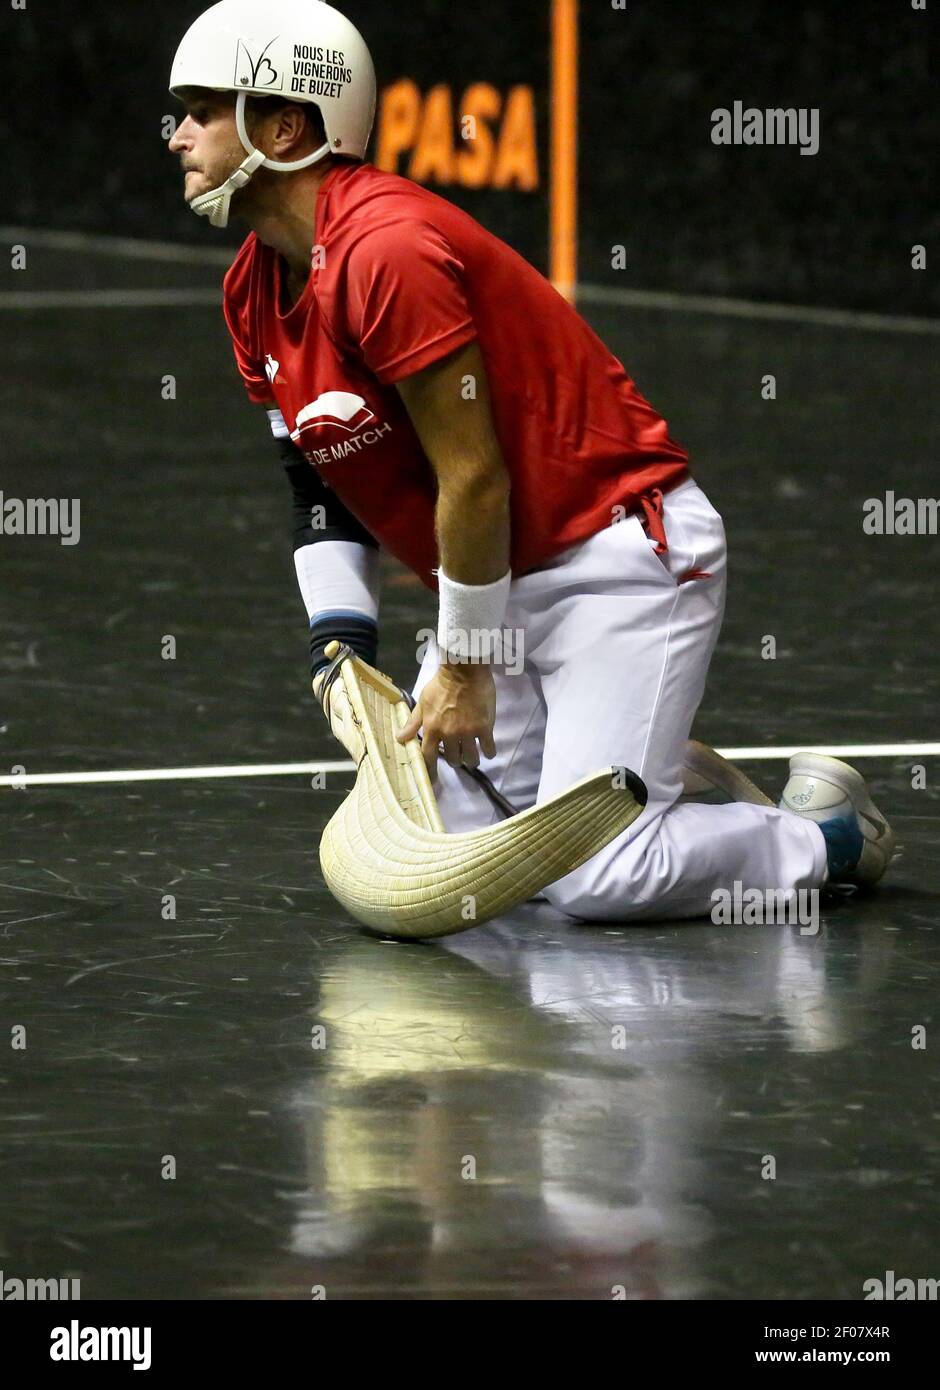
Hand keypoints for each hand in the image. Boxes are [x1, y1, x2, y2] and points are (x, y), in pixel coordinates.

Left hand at [397, 664, 496, 779]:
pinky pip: (488, 748)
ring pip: (470, 758)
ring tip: (472, 756)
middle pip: (453, 759)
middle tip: (457, 755)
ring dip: (470, 760)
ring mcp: (468, 732)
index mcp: (432, 729)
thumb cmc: (441, 685)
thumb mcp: (423, 702)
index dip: (431, 771)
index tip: (434, 780)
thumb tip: (399, 738)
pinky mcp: (485, 728)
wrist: (464, 670)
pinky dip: (488, 752)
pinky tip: (488, 751)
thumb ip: (413, 723)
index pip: (429, 757)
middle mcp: (450, 734)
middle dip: (454, 760)